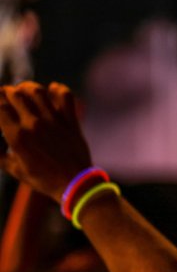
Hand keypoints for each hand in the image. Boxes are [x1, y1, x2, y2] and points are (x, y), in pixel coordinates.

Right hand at [0, 82, 91, 201]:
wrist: (75, 184)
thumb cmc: (43, 180)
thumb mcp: (14, 170)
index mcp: (18, 136)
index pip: (0, 106)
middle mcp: (34, 125)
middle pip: (16, 95)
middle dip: (7, 92)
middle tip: (7, 95)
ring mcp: (54, 121)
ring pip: (37, 91)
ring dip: (27, 87)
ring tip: (24, 90)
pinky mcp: (71, 122)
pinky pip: (66, 97)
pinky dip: (58, 89)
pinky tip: (52, 89)